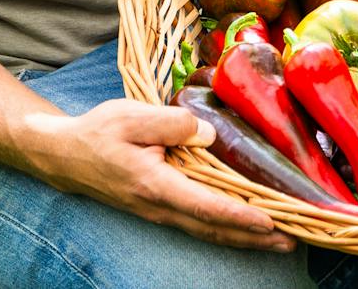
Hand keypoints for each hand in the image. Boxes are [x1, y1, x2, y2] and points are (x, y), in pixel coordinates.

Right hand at [17, 99, 292, 252]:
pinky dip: (226, 230)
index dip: (239, 215)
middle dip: (253, 237)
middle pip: (213, 228)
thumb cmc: (99, 132)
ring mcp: (159, 212)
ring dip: (244, 239)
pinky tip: (244, 228)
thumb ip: (170, 123)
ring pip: (208, 231)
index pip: (205, 205)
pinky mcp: (159, 209)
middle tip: (292, 240)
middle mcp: (159, 206)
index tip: (269, 221)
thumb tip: (210, 135)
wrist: (65, 156)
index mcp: (154, 183)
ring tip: (279, 241)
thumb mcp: (131, 115)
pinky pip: (198, 225)